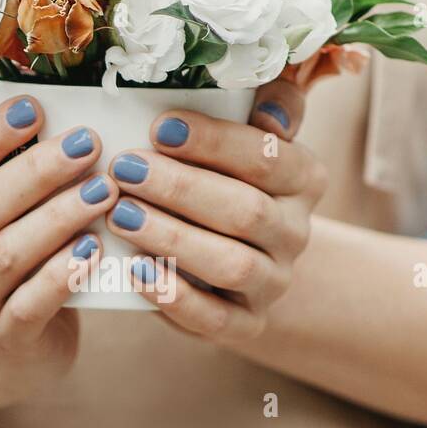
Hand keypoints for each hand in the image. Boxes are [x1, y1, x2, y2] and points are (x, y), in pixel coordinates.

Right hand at [0, 95, 118, 407]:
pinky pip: (36, 300)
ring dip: (61, 214)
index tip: (36, 107)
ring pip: (11, 251)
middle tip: (88, 142)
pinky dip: (66, 270)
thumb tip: (12, 96)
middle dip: (38, 170)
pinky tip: (96, 246)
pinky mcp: (3, 338)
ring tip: (106, 188)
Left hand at [105, 89, 326, 342]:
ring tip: (122, 215)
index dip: (213, 142)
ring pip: (231, 265)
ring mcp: (274, 282)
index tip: (160, 128)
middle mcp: (296, 232)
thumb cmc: (230, 177)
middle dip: (180, 188)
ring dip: (172, 238)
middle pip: (245, 211)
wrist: (243, 256)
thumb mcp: (251, 134)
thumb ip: (265, 103)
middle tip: (125, 169)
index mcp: (304, 177)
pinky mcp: (248, 324)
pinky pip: (215, 319)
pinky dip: (175, 298)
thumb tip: (269, 109)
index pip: (267, 157)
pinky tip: (136, 271)